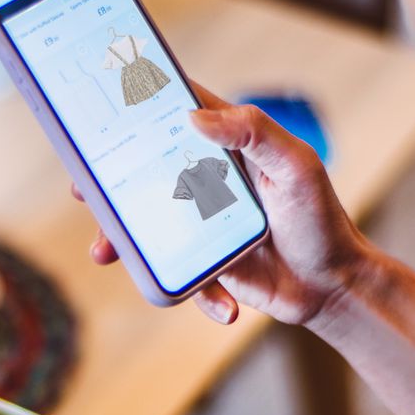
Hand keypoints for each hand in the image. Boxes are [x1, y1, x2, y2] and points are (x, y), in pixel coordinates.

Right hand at [77, 82, 372, 326]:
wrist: (331, 287)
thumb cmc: (320, 218)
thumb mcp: (296, 166)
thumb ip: (253, 132)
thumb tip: (194, 118)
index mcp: (227, 147)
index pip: (175, 114)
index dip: (137, 109)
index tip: (100, 108)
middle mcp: (206, 181)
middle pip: (143, 173)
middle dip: (107, 183)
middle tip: (83, 190)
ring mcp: (199, 224)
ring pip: (145, 226)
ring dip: (121, 241)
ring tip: (103, 253)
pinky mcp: (202, 264)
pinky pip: (178, 275)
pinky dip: (197, 294)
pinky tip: (225, 306)